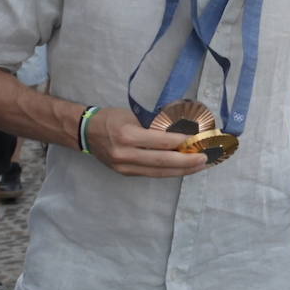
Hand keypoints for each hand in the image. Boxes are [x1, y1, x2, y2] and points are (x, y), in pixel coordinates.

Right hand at [84, 107, 208, 176]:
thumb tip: (180, 132)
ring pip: (158, 172)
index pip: (159, 142)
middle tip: (204, 158)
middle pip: (162, 162)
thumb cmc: (111, 119)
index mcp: (127, 135)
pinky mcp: (125, 173)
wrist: (85, 132)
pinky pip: (151, 174)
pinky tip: (182, 169)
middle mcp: (125, 154)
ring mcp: (124, 167)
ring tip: (199, 166)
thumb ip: (152, 126)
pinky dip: (168, 172)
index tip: (197, 142)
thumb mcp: (131, 116)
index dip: (180, 144)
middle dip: (186, 162)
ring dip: (181, 170)